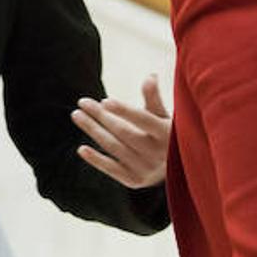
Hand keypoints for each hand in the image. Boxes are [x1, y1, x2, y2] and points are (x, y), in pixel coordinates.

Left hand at [70, 74, 169, 188]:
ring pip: (114, 148)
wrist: (180, 169)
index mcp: (168, 134)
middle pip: (124, 132)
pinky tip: (81, 148)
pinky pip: (112, 169)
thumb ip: (154, 99)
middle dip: (101, 116)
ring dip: (93, 131)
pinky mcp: (135, 180)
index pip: (144, 120)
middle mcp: (158, 154)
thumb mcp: (165, 116)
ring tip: (77, 115)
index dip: (124, 110)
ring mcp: (146, 169)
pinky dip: (96, 159)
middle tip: (82, 102)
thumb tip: (150, 76)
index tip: (104, 101)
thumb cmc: (167, 134)